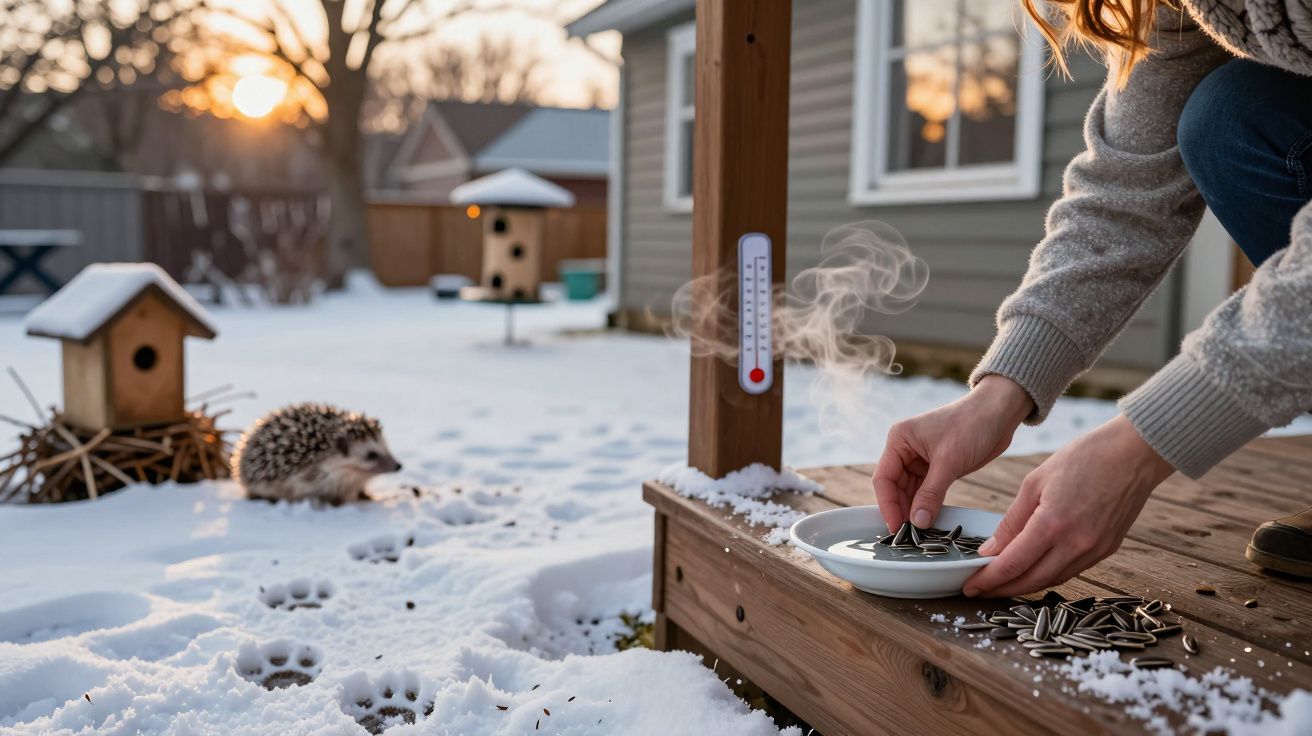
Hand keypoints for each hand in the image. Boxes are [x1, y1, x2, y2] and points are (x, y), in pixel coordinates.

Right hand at [872, 376, 1032, 533]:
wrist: (1000, 411)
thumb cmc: (972, 424)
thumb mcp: (949, 461)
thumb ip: (930, 493)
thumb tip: (917, 522)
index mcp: (899, 440)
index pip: (884, 478)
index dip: (888, 505)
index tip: (896, 527)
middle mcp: (905, 449)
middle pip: (895, 487)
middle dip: (901, 510)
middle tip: (908, 536)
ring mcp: (921, 458)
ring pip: (910, 491)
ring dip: (914, 510)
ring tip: (919, 533)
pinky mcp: (938, 466)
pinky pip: (926, 491)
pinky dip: (928, 505)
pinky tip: (931, 520)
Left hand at [962, 414, 1175, 597]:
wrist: (1134, 453)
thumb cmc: (1084, 458)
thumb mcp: (1035, 482)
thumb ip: (1011, 521)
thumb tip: (990, 550)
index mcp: (1053, 523)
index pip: (1012, 565)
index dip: (988, 580)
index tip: (969, 585)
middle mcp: (1076, 544)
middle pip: (1031, 581)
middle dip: (1001, 589)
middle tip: (979, 590)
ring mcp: (1095, 550)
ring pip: (1052, 580)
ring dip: (1024, 586)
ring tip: (1001, 584)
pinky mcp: (1107, 550)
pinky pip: (1071, 571)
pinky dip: (1048, 575)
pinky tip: (1032, 571)